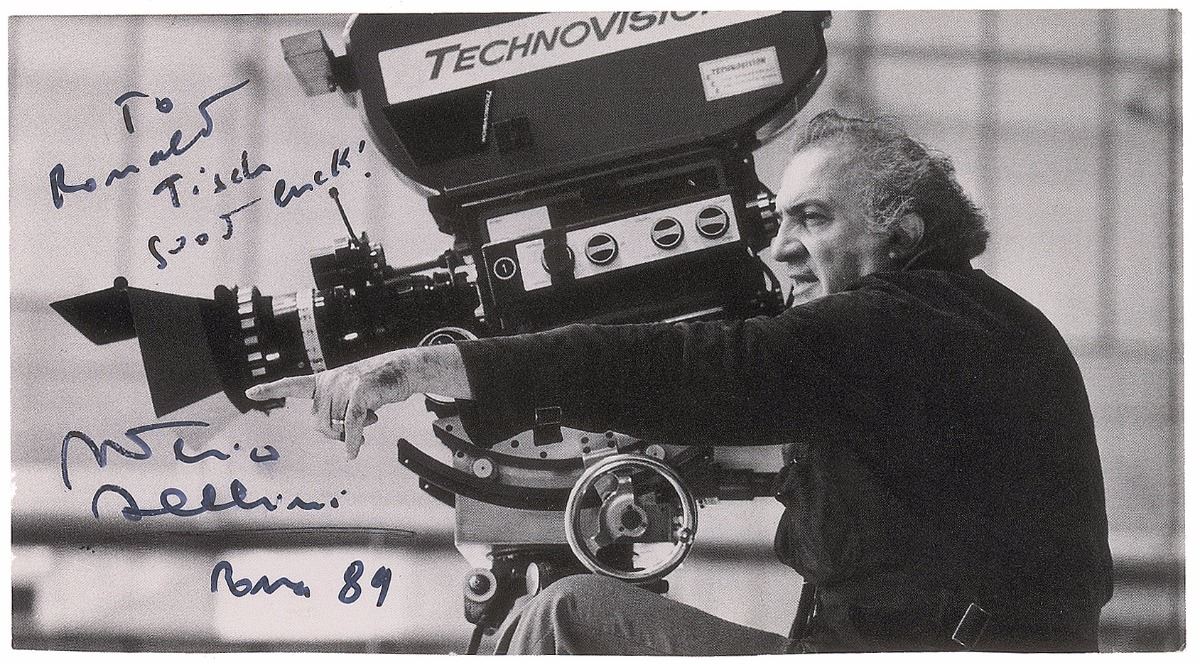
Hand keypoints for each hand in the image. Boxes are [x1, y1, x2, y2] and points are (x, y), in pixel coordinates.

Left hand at [245, 351, 414, 459]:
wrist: (402, 369)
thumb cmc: (377, 386)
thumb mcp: (352, 399)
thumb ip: (340, 416)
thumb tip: (344, 444)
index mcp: (323, 380)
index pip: (293, 384)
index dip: (271, 389)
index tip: (250, 393)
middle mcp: (329, 381)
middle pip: (320, 423)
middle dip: (338, 432)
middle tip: (359, 427)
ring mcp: (344, 385)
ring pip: (337, 426)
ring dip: (354, 432)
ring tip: (370, 417)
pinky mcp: (360, 393)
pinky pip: (352, 424)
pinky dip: (353, 440)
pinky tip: (353, 452)